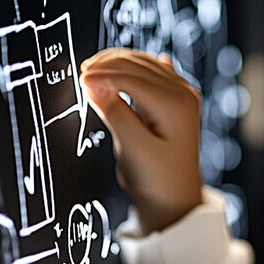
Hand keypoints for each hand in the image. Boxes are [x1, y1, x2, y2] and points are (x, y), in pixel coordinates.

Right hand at [80, 49, 202, 234]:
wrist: (175, 199)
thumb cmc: (158, 180)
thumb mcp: (134, 149)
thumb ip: (115, 114)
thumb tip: (94, 85)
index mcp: (176, 106)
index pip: (133, 78)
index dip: (103, 75)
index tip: (80, 80)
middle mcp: (184, 95)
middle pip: (139, 65)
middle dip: (108, 65)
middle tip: (82, 74)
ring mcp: (183, 96)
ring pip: (146, 64)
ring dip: (118, 64)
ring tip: (93, 72)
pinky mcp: (176, 100)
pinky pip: (153, 72)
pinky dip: (132, 69)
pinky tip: (120, 70)